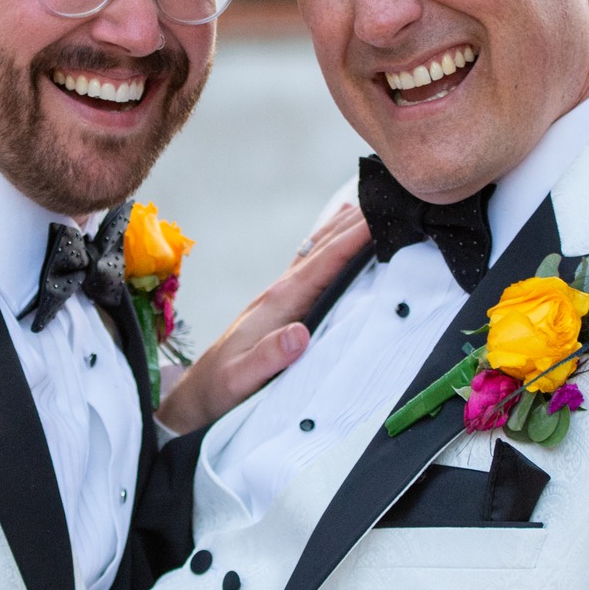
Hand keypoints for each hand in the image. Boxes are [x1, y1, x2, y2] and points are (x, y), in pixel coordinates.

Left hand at [155, 205, 369, 433]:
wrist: (197, 395)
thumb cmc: (219, 390)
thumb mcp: (241, 381)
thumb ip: (268, 357)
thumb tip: (299, 333)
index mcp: (278, 304)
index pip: (322, 263)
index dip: (353, 239)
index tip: (382, 216)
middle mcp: (280, 292)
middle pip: (323, 246)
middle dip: (356, 220)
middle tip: (392, 194)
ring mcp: (281, 296)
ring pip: (318, 251)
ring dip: (345, 226)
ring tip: (373, 202)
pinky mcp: (282, 306)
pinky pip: (313, 266)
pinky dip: (332, 245)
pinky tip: (339, 237)